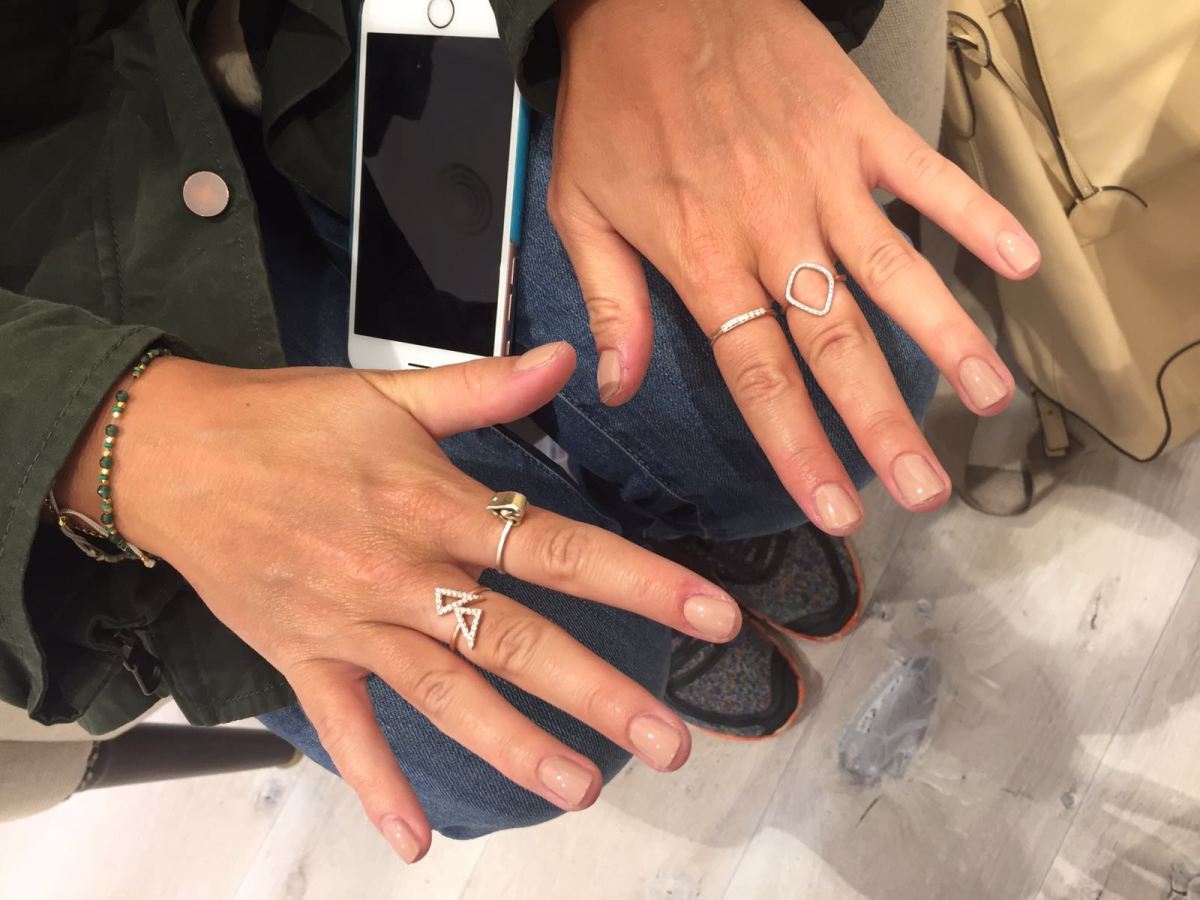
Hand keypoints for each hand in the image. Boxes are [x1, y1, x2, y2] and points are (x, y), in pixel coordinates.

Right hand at [65, 344, 740, 861]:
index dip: (642, 583)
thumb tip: (566, 357)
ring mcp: (355, 625)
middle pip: (516, 640)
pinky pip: (346, 728)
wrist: (172, 455)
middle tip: (670, 740)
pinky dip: (376, 783)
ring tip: (581, 786)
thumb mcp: (388, 391)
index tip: (711, 617)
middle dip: (598, 693)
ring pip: (446, 693)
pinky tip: (415, 840)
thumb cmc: (285, 419)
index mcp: (435, 506)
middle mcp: (405, 575)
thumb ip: (484, 387)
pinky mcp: (306, 658)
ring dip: (514, 745)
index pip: (559, 550)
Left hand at [549, 0, 1039, 532]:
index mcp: (703, 258)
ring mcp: (824, 175)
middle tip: (925, 489)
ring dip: (947, 336)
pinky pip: (928, 176)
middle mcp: (772, 228)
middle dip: (883, 422)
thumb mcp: (580, 208)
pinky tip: (1021, 262)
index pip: (759, 373)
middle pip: (837, 342)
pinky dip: (976, 215)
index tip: (834, 509)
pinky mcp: (860, 126)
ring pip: (895, 270)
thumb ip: (608, 302)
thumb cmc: (613, 103)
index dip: (798, 446)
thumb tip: (616, 388)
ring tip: (988, 400)